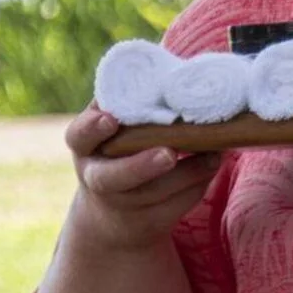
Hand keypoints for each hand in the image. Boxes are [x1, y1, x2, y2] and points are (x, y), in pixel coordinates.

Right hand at [63, 106, 221, 251]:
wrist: (116, 211)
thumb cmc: (126, 147)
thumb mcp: (121, 125)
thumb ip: (138, 102)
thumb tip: (184, 71)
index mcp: (87, 146)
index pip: (79, 136)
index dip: (93, 128)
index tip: (111, 118)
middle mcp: (97, 177)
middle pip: (113, 178)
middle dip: (141, 166)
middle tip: (168, 153)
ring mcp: (121, 204)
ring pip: (154, 194)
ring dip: (187, 173)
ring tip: (213, 153)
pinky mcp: (148, 222)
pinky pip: (176, 206)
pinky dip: (198, 185)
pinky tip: (213, 163)